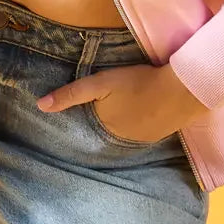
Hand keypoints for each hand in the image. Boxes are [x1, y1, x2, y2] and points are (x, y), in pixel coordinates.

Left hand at [36, 60, 210, 143]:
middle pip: (110, 127)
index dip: (91, 113)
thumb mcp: (101, 83)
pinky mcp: (163, 132)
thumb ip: (72, 94)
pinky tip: (146, 105)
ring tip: (129, 101)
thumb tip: (39, 106)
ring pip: (128, 128)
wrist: (183, 89)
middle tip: (114, 97)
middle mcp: (125, 141)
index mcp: (107, 130)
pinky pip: (145, 127)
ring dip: (127, 118)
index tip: (95, 102)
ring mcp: (146, 138)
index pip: (91, 125)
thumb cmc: (138, 83)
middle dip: (109, 116)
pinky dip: (143, 118)